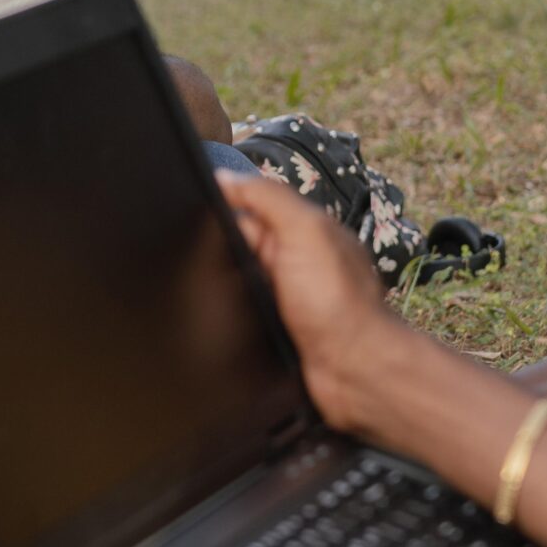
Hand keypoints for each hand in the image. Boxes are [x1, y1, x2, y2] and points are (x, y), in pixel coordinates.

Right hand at [216, 170, 403, 436]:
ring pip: (236, 278)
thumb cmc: (337, 302)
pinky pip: (241, 310)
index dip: (224, 206)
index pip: (251, 205)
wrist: (354, 368)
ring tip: (202, 287)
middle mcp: (296, 259)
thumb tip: (227, 177)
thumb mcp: (305, 232)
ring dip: (222, 283)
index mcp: (305, 229)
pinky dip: (228, 312)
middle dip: (219, 247)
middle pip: (240, 242)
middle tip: (196, 256)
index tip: (192, 210)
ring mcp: (286, 295)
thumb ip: (268, 199)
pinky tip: (216, 314)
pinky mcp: (276, 327)